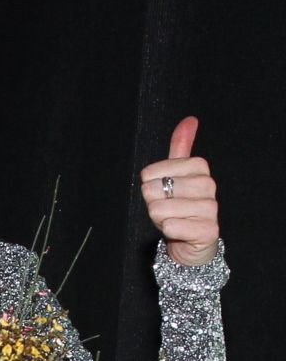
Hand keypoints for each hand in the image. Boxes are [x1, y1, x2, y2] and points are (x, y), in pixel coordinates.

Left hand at [141, 116, 219, 265]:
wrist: (193, 240)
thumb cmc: (179, 205)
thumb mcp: (176, 174)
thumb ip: (180, 147)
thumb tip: (190, 120)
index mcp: (198, 167)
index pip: (149, 173)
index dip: (149, 185)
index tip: (163, 192)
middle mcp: (208, 185)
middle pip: (153, 190)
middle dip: (153, 203)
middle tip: (168, 208)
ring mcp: (211, 208)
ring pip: (160, 209)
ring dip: (159, 218)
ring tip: (173, 219)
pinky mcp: (208, 230)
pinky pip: (171, 227)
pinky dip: (168, 231)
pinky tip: (179, 231)